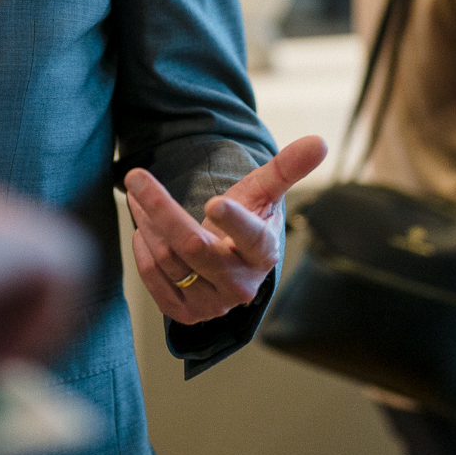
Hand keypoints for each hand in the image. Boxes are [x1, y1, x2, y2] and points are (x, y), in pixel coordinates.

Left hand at [125, 135, 327, 325]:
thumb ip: (288, 167)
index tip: (214, 200)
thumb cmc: (248, 220)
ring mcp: (212, 304)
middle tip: (135, 176)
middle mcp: (240, 284)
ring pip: (167, 258)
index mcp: (263, 252)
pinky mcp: (186, 314)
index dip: (233, 220)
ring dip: (146, 221)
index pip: (250, 237)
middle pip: (192, 245)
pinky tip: (142, 228)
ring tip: (137, 194)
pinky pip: (153, 279)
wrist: (232, 263)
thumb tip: (320, 141)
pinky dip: (142, 249)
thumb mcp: (265, 192)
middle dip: (160, 207)